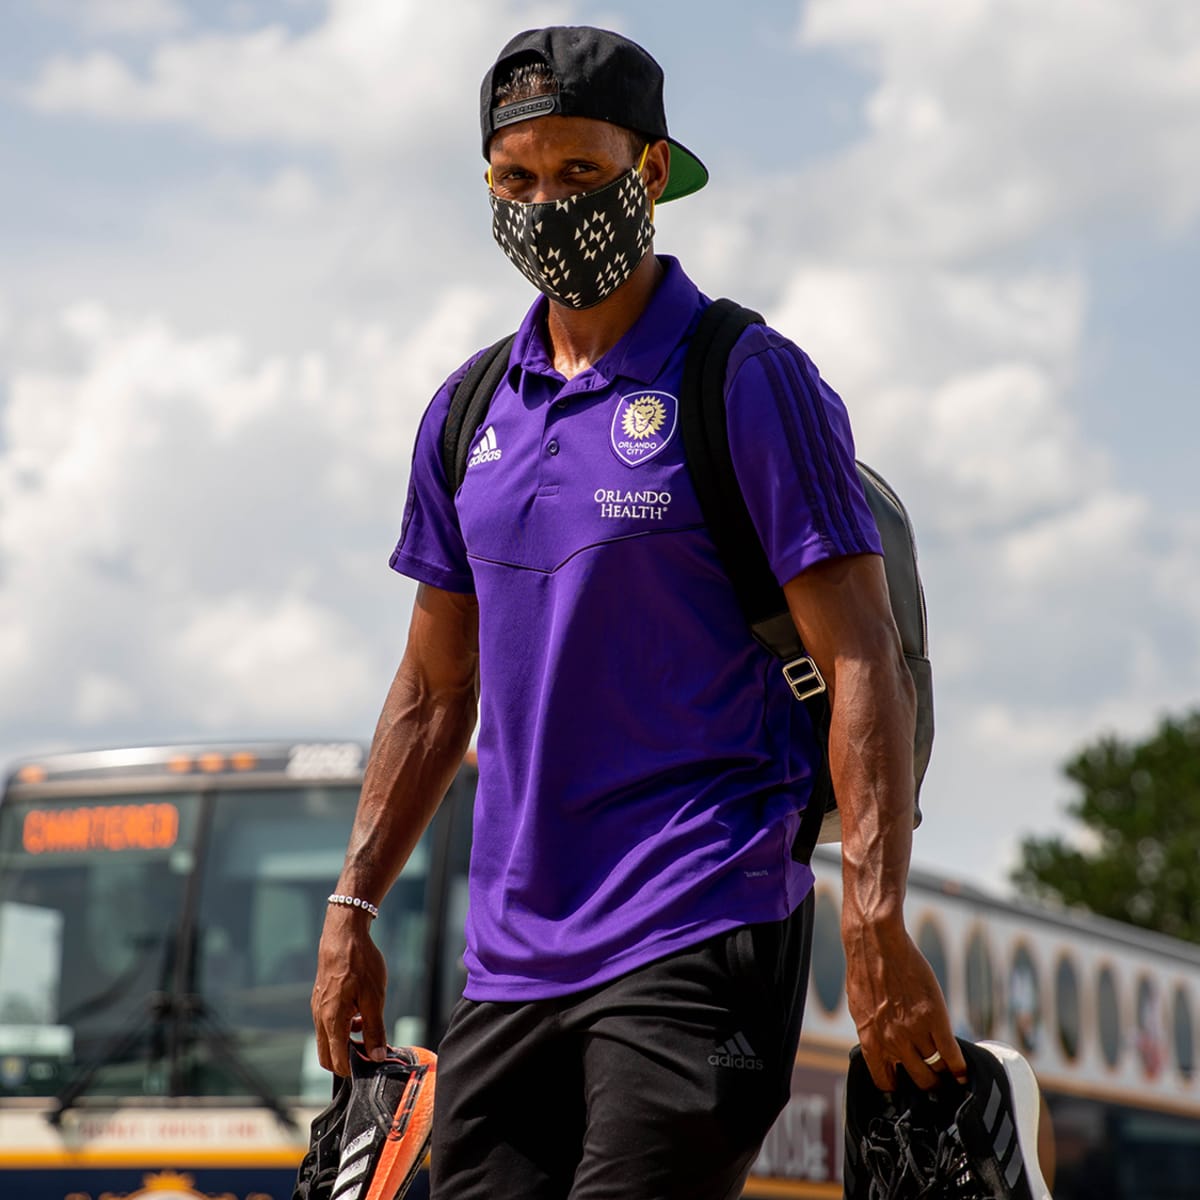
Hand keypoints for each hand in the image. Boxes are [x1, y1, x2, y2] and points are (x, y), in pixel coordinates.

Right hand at [311, 906, 388, 1075]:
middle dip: (348, 1060)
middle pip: (328, 1056)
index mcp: (332, 1021)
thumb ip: (375, 1030)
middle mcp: (320, 1018)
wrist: (344, 934)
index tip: (374, 1064)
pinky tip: (360, 1015)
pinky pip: (328, 1023)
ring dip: (346, 1043)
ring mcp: (318, 1007)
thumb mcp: (374, 998)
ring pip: (328, 1039)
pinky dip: (342, 1028)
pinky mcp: (321, 999)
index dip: (355, 1069)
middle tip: (371, 1052)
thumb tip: (378, 1056)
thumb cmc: (360, 963)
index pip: (337, 1062)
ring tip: (369, 1031)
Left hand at [844, 920, 966, 1091]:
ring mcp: (915, 1031)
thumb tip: (883, 1049)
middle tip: (935, 1083)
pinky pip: (951, 1053)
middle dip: (927, 1084)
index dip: (898, 1089)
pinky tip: (963, 1073)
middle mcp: (893, 1041)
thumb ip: (873, 1032)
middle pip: (918, 1079)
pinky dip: (960, 1067)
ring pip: (936, 1067)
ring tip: (949, 1076)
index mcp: (871, 1040)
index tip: (907, 1089)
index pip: (885, 1082)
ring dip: (943, 1073)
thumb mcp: (861, 1009)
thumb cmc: (865, 972)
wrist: (876, 943)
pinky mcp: (935, 1018)